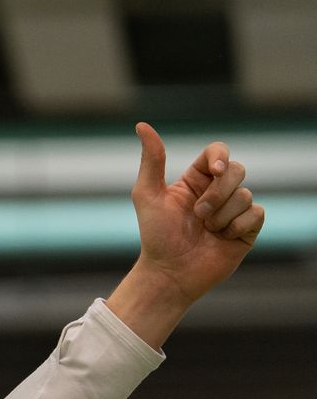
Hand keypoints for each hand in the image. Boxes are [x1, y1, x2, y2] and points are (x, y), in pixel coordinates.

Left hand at [130, 122, 263, 302]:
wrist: (169, 273)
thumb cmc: (155, 236)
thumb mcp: (147, 195)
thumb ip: (151, 160)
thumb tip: (142, 125)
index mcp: (196, 180)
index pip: (218, 152)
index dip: (221, 157)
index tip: (215, 171)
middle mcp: (217, 192)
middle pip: (237, 170)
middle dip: (218, 193)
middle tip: (198, 215)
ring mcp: (233, 210)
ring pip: (245, 194)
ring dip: (222, 215)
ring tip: (205, 231)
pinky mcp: (247, 229)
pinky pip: (257, 213)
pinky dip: (237, 226)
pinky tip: (221, 239)